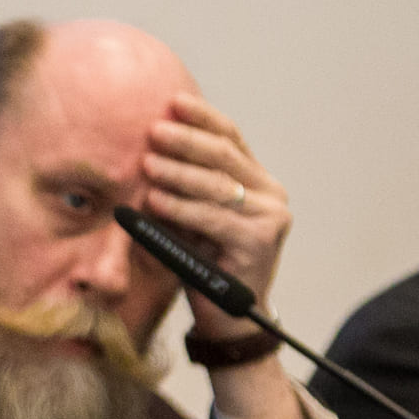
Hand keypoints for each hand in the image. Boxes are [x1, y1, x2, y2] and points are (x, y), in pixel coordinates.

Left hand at [138, 94, 291, 322]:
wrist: (229, 318)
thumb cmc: (205, 263)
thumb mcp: (193, 216)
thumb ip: (184, 185)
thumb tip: (147, 146)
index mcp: (258, 181)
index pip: (231, 137)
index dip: (203, 117)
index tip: (173, 100)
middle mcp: (271, 194)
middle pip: (225, 156)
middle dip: (186, 140)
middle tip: (153, 130)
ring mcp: (270, 217)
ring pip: (218, 186)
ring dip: (178, 173)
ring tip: (147, 163)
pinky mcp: (260, 241)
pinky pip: (214, 218)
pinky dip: (181, 207)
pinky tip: (155, 199)